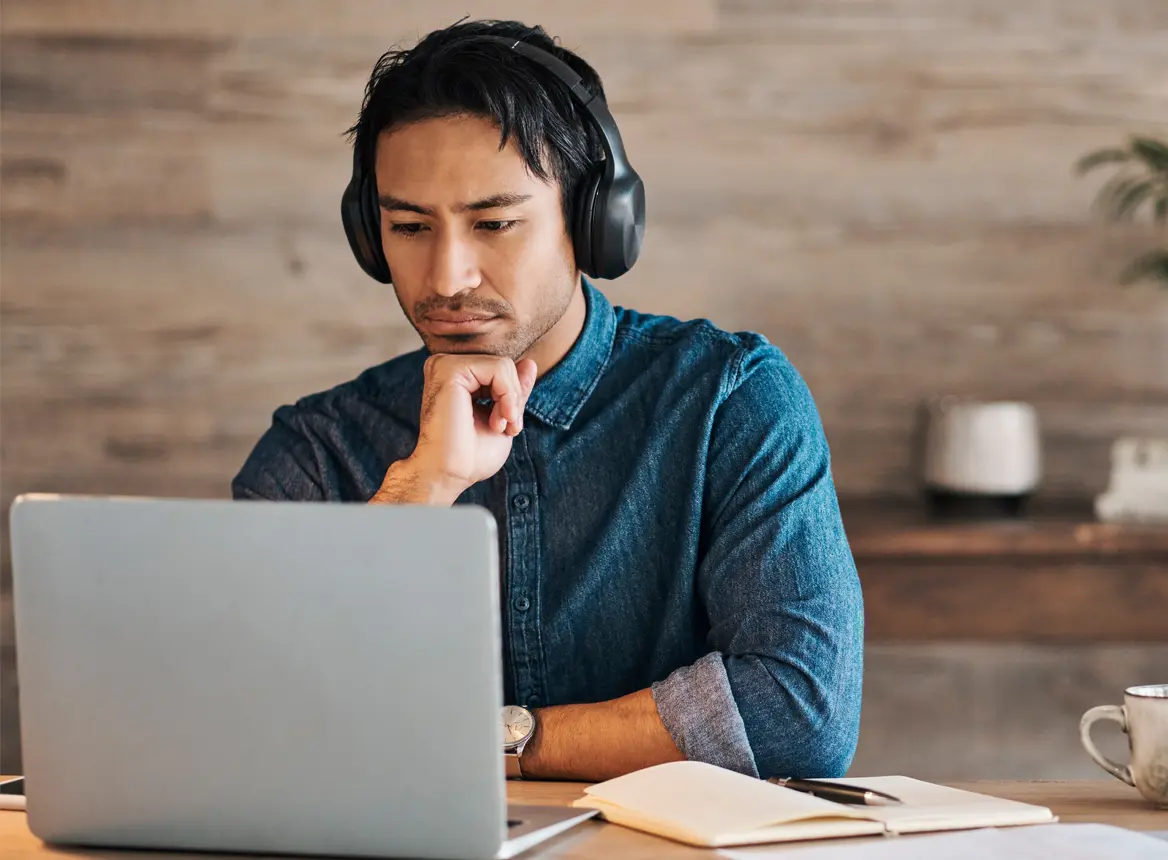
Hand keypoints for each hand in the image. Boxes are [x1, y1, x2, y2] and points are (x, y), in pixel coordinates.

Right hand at [396, 354, 537, 500]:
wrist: (448, 474)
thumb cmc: (471, 456)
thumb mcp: (503, 417)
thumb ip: (514, 390)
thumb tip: (530, 363)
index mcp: (455, 377)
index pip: (501, 370)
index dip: (513, 398)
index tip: (509, 428)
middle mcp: (446, 365)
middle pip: (504, 365)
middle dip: (514, 399)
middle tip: (506, 428)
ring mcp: (445, 364)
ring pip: (504, 365)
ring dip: (511, 400)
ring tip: (500, 426)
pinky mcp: (449, 369)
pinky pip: (499, 368)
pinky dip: (508, 396)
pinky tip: (498, 420)